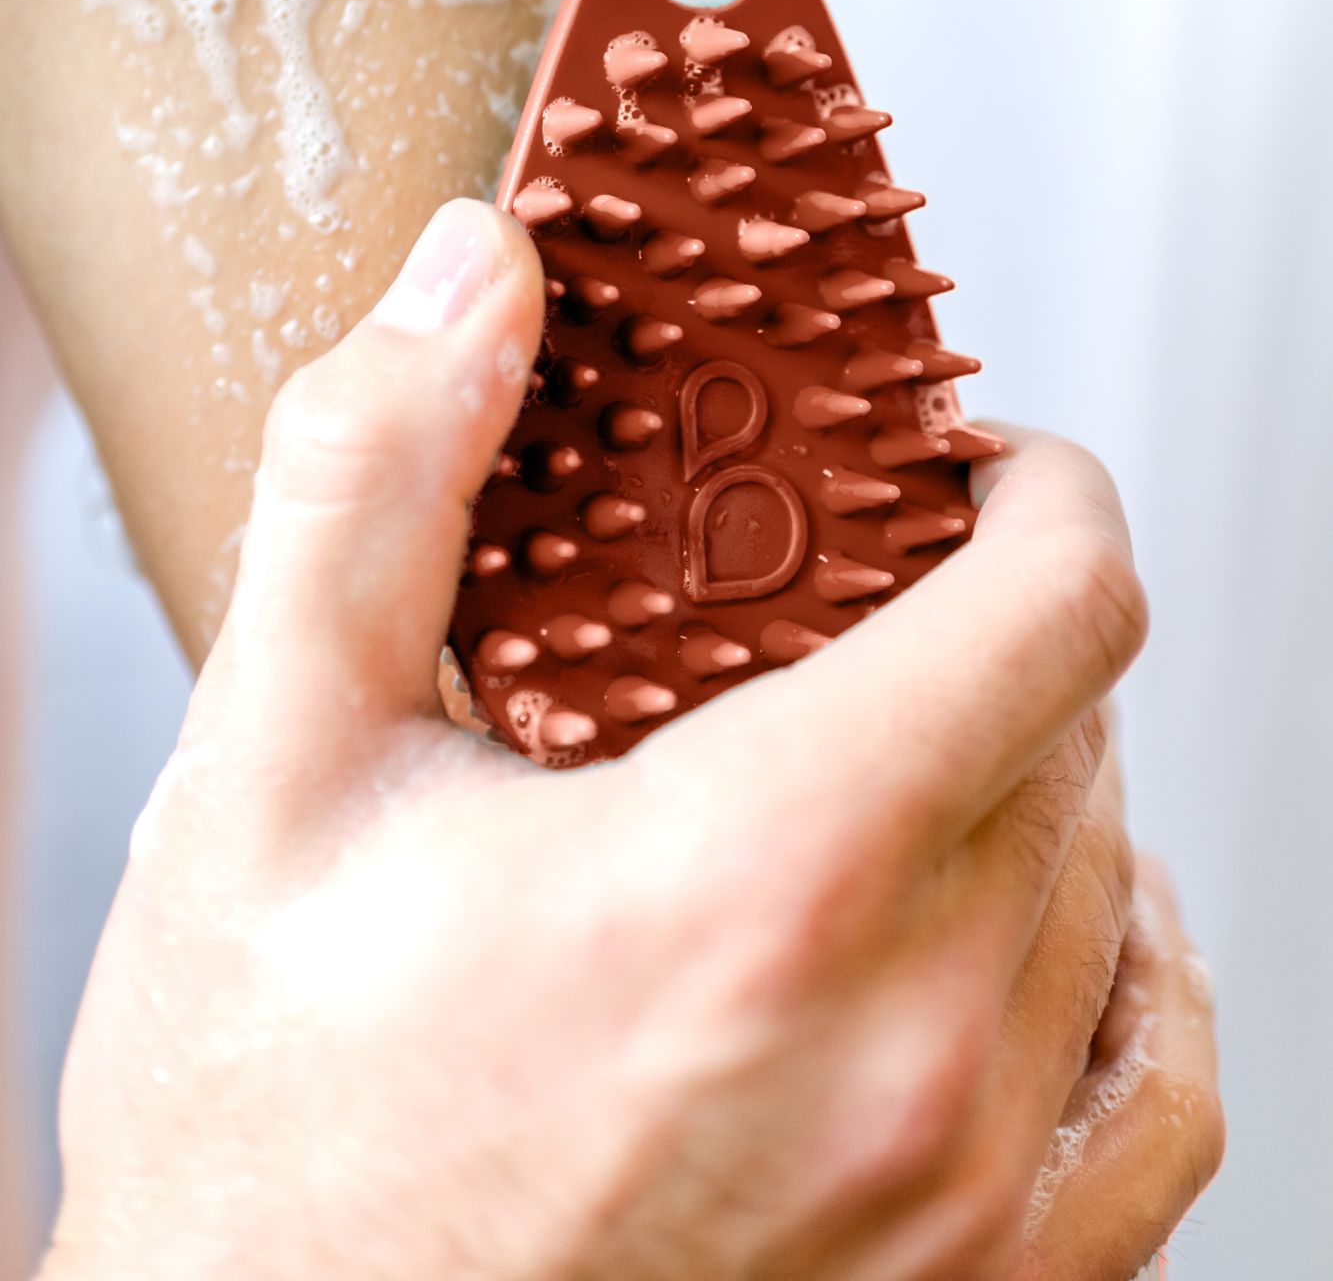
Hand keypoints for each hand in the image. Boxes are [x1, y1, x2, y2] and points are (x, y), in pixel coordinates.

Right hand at [43, 199, 1220, 1280]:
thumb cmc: (258, 1136)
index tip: (969, 468)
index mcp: (757, 887)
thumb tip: (474, 278)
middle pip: (1082, 735)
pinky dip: (1128, 975)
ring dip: (1046, 779)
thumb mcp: (265, 774)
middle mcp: (906, 1059)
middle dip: (994, 625)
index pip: (1059, 608)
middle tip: (870, 600)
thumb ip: (374, 487)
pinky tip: (1040, 937)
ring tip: (919, 742)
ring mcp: (963, 1212)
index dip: (1040, 494)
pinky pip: (1163, 1101)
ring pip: (1120, 893)